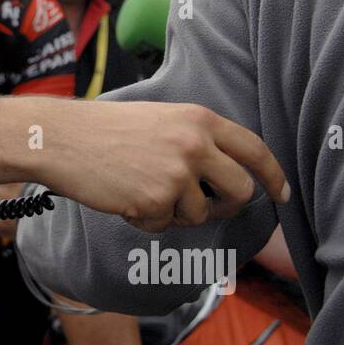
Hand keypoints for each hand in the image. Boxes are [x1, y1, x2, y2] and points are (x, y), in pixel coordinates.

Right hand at [35, 101, 289, 232]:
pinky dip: (147, 220)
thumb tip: (226, 173)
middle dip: (228, 206)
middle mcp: (195, 144)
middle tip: (208, 207)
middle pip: (241, 190)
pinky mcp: (157, 200)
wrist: (61, 138)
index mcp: (199, 119)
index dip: (273, 175)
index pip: (254, 149)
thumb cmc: (104, 129)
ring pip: (200, 213)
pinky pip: (165, 225)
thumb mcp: (160, 118)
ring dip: (175, 213)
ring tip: (143, 192)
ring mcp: (177, 173)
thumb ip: (195, 138)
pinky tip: (124, 198)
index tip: (282, 194)